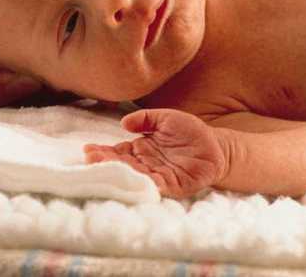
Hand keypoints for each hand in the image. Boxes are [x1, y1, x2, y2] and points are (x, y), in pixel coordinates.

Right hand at [85, 109, 226, 197]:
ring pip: (136, 176)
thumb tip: (124, 123)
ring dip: (121, 173)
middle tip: (91, 159)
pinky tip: (135, 179)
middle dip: (106, 163)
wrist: (218, 147)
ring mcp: (159, 176)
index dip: (103, 151)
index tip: (88, 149)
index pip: (118, 152)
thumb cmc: (191, 132)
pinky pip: (158, 185)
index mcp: (142, 149)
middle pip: (123, 165)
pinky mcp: (174, 186)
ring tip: (106, 168)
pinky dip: (147, 183)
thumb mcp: (167, 118)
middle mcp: (146, 164)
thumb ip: (146, 118)